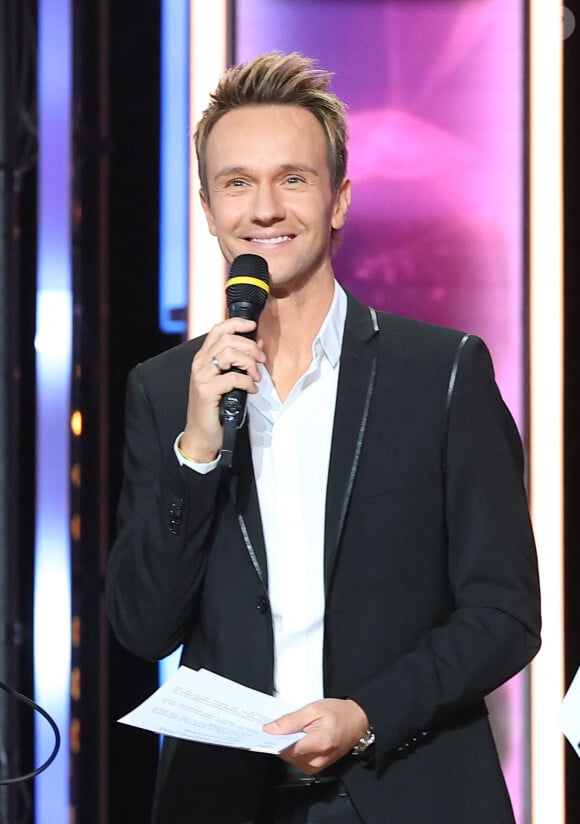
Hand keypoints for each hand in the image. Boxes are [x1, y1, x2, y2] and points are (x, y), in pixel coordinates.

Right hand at [180, 318, 265, 461]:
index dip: (236, 323)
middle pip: (227, 340)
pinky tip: (251, 389)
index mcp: (203, 358)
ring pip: (229, 354)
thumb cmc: (215, 408)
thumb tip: (258, 344)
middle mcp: (200, 364)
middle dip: (250, 347)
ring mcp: (201, 377)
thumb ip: (240, 361)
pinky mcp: (206, 391)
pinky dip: (247, 382)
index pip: (218, 330)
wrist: (201, 434)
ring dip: (249, 363)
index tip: (253, 326)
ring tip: (256, 376)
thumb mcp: (228, 380)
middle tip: (261, 360)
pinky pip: (232, 377)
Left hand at [263, 698, 368, 774]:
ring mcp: (317, 766)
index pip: (286, 749)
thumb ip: (290, 720)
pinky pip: (297, 760)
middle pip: (287, 754)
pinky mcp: (316, 767)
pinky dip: (295, 749)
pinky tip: (300, 737)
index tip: (265, 731)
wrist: (357, 721)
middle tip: (285, 724)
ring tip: (297, 729)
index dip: (274, 740)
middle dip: (282, 739)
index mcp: (319, 744)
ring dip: (288, 744)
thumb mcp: (313, 709)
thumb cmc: (339, 713)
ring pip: (290, 758)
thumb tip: (270, 729)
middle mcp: (318, 760)